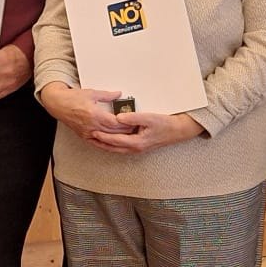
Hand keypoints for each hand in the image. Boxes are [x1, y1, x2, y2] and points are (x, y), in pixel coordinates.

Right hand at [37, 83, 129, 141]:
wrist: (58, 104)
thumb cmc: (73, 98)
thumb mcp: (91, 93)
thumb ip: (107, 95)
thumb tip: (118, 94)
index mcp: (93, 114)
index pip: (114, 122)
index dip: (126, 123)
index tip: (134, 122)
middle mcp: (91, 125)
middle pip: (113, 132)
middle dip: (125, 131)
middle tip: (135, 129)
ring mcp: (87, 132)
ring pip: (107, 138)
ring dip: (118, 138)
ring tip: (128, 136)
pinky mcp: (84, 136)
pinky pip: (98, 143)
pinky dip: (107, 144)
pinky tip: (114, 143)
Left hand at [88, 111, 205, 153]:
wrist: (177, 131)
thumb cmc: (165, 124)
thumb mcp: (149, 118)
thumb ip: (133, 118)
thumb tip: (118, 118)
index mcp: (136, 142)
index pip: (115, 140)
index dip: (103, 136)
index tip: (93, 131)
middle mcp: (135, 148)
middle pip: (113, 147)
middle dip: (100, 143)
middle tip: (88, 136)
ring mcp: (137, 149)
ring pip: (116, 149)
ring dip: (105, 144)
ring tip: (94, 139)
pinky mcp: (138, 146)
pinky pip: (121, 147)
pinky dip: (112, 144)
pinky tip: (108, 139)